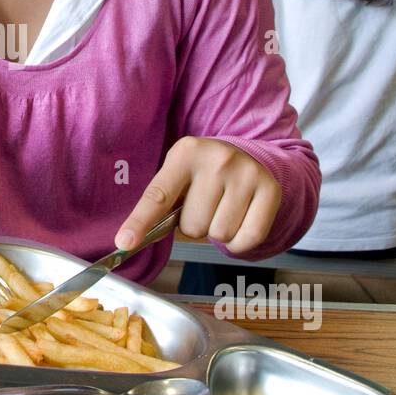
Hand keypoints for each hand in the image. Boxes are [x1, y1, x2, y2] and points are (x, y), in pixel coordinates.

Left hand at [115, 137, 280, 257]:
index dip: (140, 222)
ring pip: (219, 234)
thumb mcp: (176, 175)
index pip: (158, 195)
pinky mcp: (270, 190)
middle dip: (194, 225)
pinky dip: (238, 242)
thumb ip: (157, 205)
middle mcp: (218, 159)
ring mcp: (247, 174)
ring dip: (216, 231)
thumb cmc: (202, 174)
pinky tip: (238, 219)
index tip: (125, 242)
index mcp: (186, 152)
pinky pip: (247, 239)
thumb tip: (129, 241)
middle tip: (203, 205)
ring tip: (221, 208)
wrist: (247, 156)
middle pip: (192, 226)